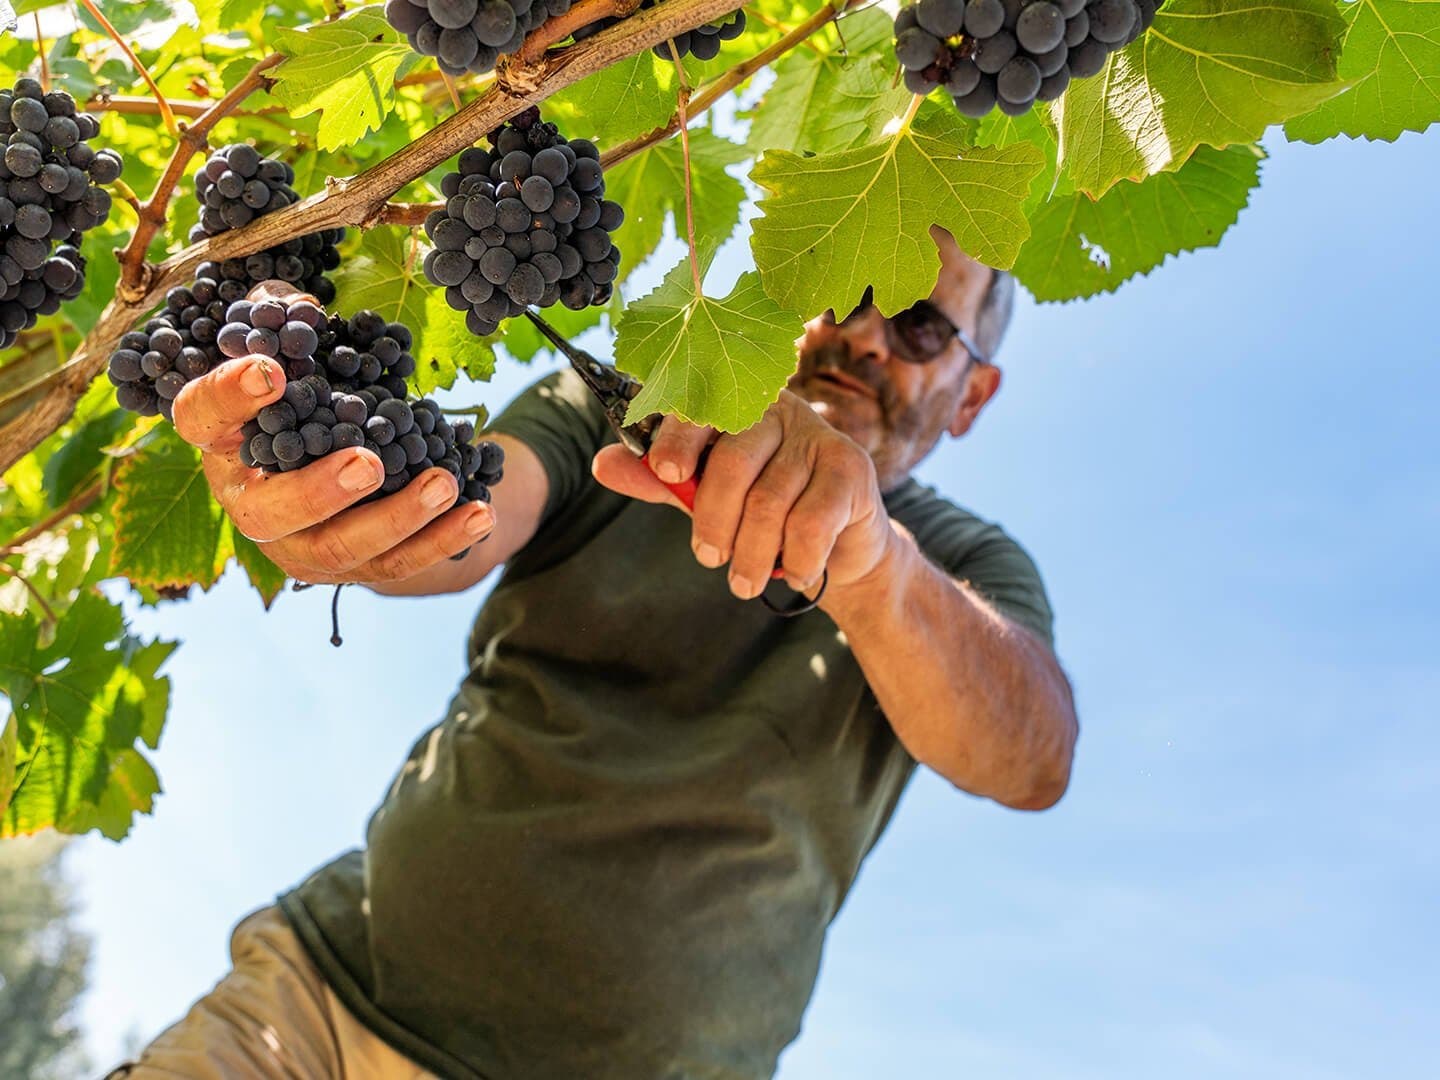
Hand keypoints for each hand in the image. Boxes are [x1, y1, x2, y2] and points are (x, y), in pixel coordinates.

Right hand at [171, 353, 494, 584]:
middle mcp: (251, 504)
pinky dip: (442, 540)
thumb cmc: (315, 402)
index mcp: (225, 443)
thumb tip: (302, 308)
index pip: (203, 418)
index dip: (228, 397)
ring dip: (396, 518)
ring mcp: (301, 546)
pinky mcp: (354, 570)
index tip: (272, 371)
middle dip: (320, 491)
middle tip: (367, 463)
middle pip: (271, 512)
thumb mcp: (298, 356)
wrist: (352, 476)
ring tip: (443, 483)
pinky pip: (398, 564)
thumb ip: (288, 321)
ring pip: (342, 547)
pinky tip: (481, 513)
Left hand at [591, 390, 895, 599]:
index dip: (681, 435)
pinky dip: (794, 559)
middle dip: (713, 520)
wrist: (839, 550)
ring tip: (745, 580)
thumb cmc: (765, 517)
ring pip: (769, 501)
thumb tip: (601, 464)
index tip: (666, 470)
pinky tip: (793, 571)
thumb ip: (662, 481)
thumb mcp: (706, 497)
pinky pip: (810, 523)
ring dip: (751, 553)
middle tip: (709, 558)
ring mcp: (819, 437)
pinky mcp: (851, 469)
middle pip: (733, 462)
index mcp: (738, 407)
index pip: (703, 408)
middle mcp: (781, 411)